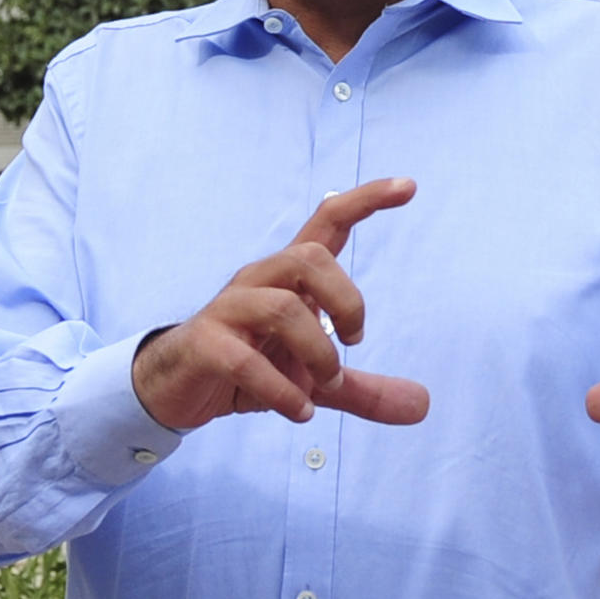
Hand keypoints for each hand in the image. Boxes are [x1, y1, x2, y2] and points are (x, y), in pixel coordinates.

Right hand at [132, 178, 428, 430]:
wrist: (176, 389)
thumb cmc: (249, 367)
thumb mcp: (314, 381)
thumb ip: (364, 390)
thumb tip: (423, 407)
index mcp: (289, 278)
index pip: (328, 221)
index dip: (366, 201)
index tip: (409, 186)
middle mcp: (259, 281)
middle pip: (309, 258)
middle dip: (346, 302)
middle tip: (353, 343)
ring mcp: (229, 310)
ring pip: (282, 308)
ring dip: (316, 352)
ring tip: (321, 387)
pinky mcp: (205, 344)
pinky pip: (245, 359)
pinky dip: (281, 390)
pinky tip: (299, 412)